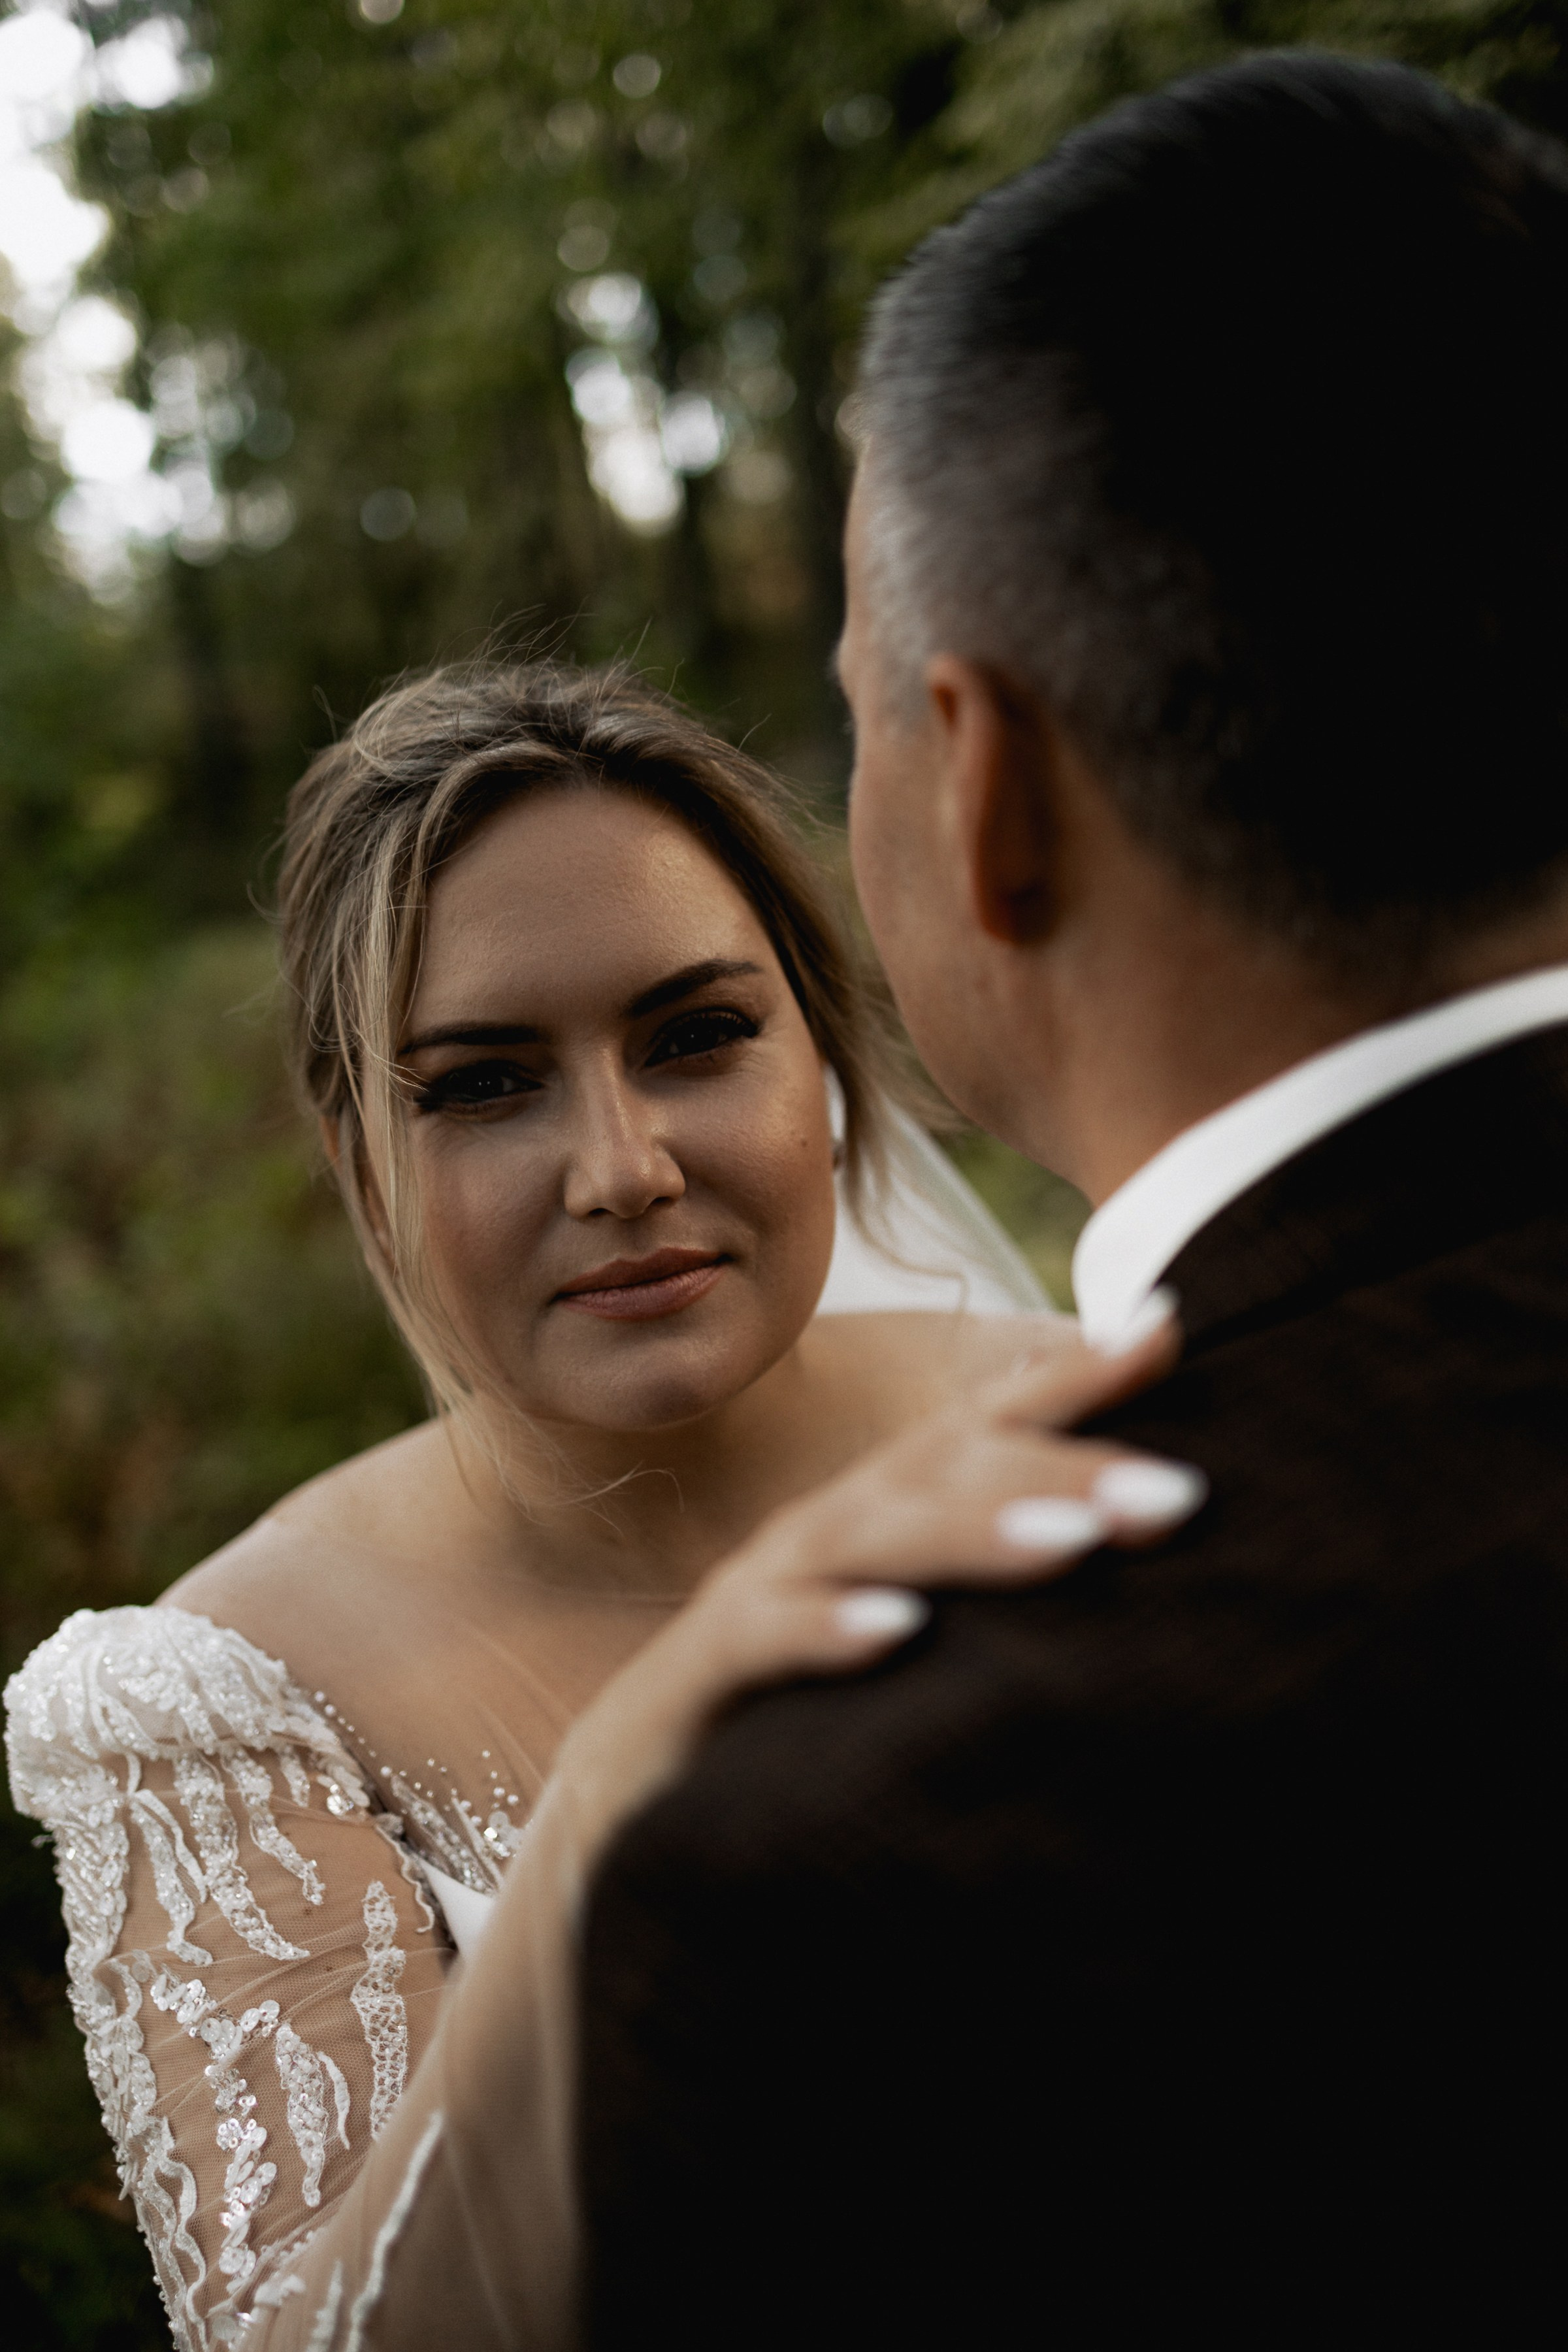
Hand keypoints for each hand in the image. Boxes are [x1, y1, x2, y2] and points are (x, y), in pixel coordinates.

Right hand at [550, 1293, 1203, 1866]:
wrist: (629, 1821)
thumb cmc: (799, 1724)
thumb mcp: (918, 1651)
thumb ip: (1003, 1605)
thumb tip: (1130, 1561)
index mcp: (885, 1519)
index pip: (983, 1428)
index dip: (1070, 1376)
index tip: (1169, 1328)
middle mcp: (825, 1536)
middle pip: (944, 1473)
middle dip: (1061, 1469)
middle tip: (1179, 1492)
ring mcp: (757, 1597)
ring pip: (866, 1540)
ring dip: (971, 1534)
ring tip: (1074, 1545)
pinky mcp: (695, 1679)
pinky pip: (760, 1640)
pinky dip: (827, 1629)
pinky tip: (899, 1633)